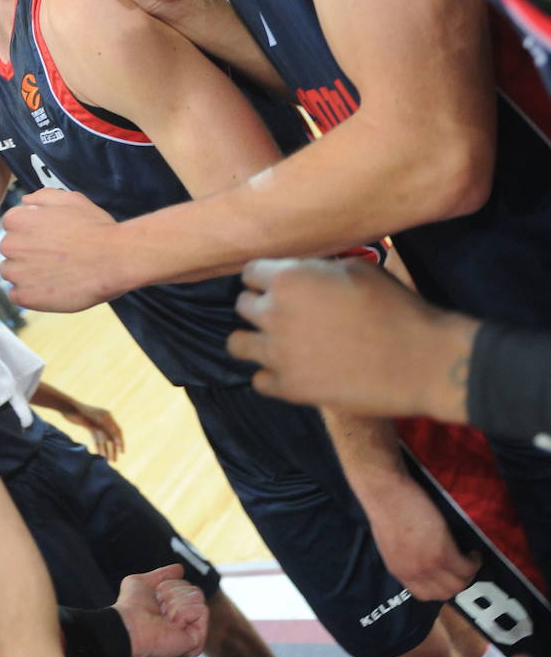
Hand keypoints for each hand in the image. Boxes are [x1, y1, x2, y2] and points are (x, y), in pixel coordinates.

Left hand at [0, 188, 118, 311]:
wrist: (114, 259)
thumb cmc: (95, 228)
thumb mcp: (70, 199)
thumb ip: (42, 197)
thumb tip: (26, 201)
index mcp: (17, 220)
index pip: (12, 225)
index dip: (32, 232)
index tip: (49, 238)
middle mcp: (10, 245)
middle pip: (11, 249)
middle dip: (28, 252)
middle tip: (56, 256)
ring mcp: (17, 273)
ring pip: (11, 273)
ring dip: (27, 273)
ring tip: (55, 272)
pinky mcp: (26, 296)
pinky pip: (16, 295)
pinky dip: (31, 293)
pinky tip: (51, 287)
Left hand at [57, 400, 124, 461]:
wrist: (68, 407)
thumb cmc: (82, 412)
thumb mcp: (96, 419)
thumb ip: (108, 429)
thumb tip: (118, 441)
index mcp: (107, 416)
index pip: (117, 431)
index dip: (120, 442)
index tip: (122, 452)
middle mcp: (104, 420)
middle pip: (111, 437)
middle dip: (113, 449)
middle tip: (114, 461)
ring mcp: (97, 424)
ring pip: (104, 440)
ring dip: (106, 450)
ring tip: (107, 461)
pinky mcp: (90, 427)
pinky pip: (96, 439)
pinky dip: (98, 446)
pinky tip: (99, 455)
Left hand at [114, 564, 208, 656]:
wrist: (128, 625)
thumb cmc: (131, 606)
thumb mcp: (143, 582)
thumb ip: (162, 575)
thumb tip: (179, 569)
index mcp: (174, 609)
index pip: (186, 583)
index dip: (168, 586)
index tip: (155, 598)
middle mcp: (185, 621)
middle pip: (194, 589)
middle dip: (172, 593)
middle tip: (159, 610)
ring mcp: (192, 631)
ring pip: (198, 596)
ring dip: (176, 603)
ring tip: (164, 618)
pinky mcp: (198, 639)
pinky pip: (202, 609)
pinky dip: (184, 612)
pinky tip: (172, 625)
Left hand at [230, 257, 474, 422]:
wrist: (419, 360)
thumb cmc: (393, 306)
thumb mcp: (356, 268)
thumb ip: (317, 269)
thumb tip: (304, 271)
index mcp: (288, 279)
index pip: (250, 272)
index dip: (266, 276)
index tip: (280, 283)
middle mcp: (274, 315)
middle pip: (243, 305)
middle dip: (261, 304)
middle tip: (287, 312)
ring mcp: (279, 355)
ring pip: (237, 344)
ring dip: (255, 339)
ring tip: (278, 341)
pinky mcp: (290, 389)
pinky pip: (259, 380)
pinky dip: (271, 374)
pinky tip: (291, 369)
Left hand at [361, 471, 479, 601]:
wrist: (386, 493)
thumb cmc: (385, 508)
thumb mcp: (391, 544)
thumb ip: (405, 558)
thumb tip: (421, 560)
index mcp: (399, 571)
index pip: (425, 594)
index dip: (440, 587)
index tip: (447, 575)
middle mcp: (414, 574)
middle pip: (445, 593)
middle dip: (458, 582)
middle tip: (463, 567)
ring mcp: (429, 566)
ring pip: (459, 584)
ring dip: (468, 573)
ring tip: (470, 559)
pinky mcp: (443, 552)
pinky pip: (466, 567)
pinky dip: (474, 562)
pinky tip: (473, 553)